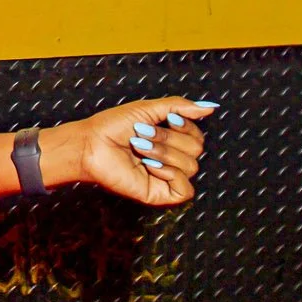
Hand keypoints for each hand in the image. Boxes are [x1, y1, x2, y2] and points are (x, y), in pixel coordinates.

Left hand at [49, 97, 213, 206]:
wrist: (91, 143)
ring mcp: (165, 178)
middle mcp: (171, 161)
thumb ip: (180, 106)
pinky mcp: (159, 194)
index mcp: (170, 142)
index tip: (167, 119)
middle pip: (197, 150)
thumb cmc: (113, 126)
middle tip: (143, 134)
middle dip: (169, 138)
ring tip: (139, 147)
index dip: (187, 126)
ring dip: (164, 152)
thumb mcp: (149, 108)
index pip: (198, 137)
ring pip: (191, 167)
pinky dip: (171, 174)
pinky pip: (185, 189)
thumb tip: (211, 107)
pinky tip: (150, 166)